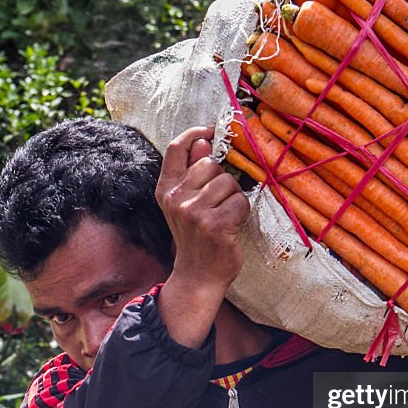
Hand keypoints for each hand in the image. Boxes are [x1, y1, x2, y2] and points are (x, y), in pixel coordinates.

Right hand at [155, 126, 250, 346]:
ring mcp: (193, 212)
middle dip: (222, 179)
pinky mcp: (213, 225)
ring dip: (233, 198)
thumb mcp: (187, 203)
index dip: (196, 133)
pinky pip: (240, 202)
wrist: (197, 277)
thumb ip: (193, 172)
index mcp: (166, 190)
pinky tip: (231, 227)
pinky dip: (241, 213)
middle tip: (218, 203)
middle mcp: (176, 198)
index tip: (213, 130)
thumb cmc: (196, 238)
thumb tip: (204, 141)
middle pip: (210, 163)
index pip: (176, 147)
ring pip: (228, 182)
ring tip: (224, 217)